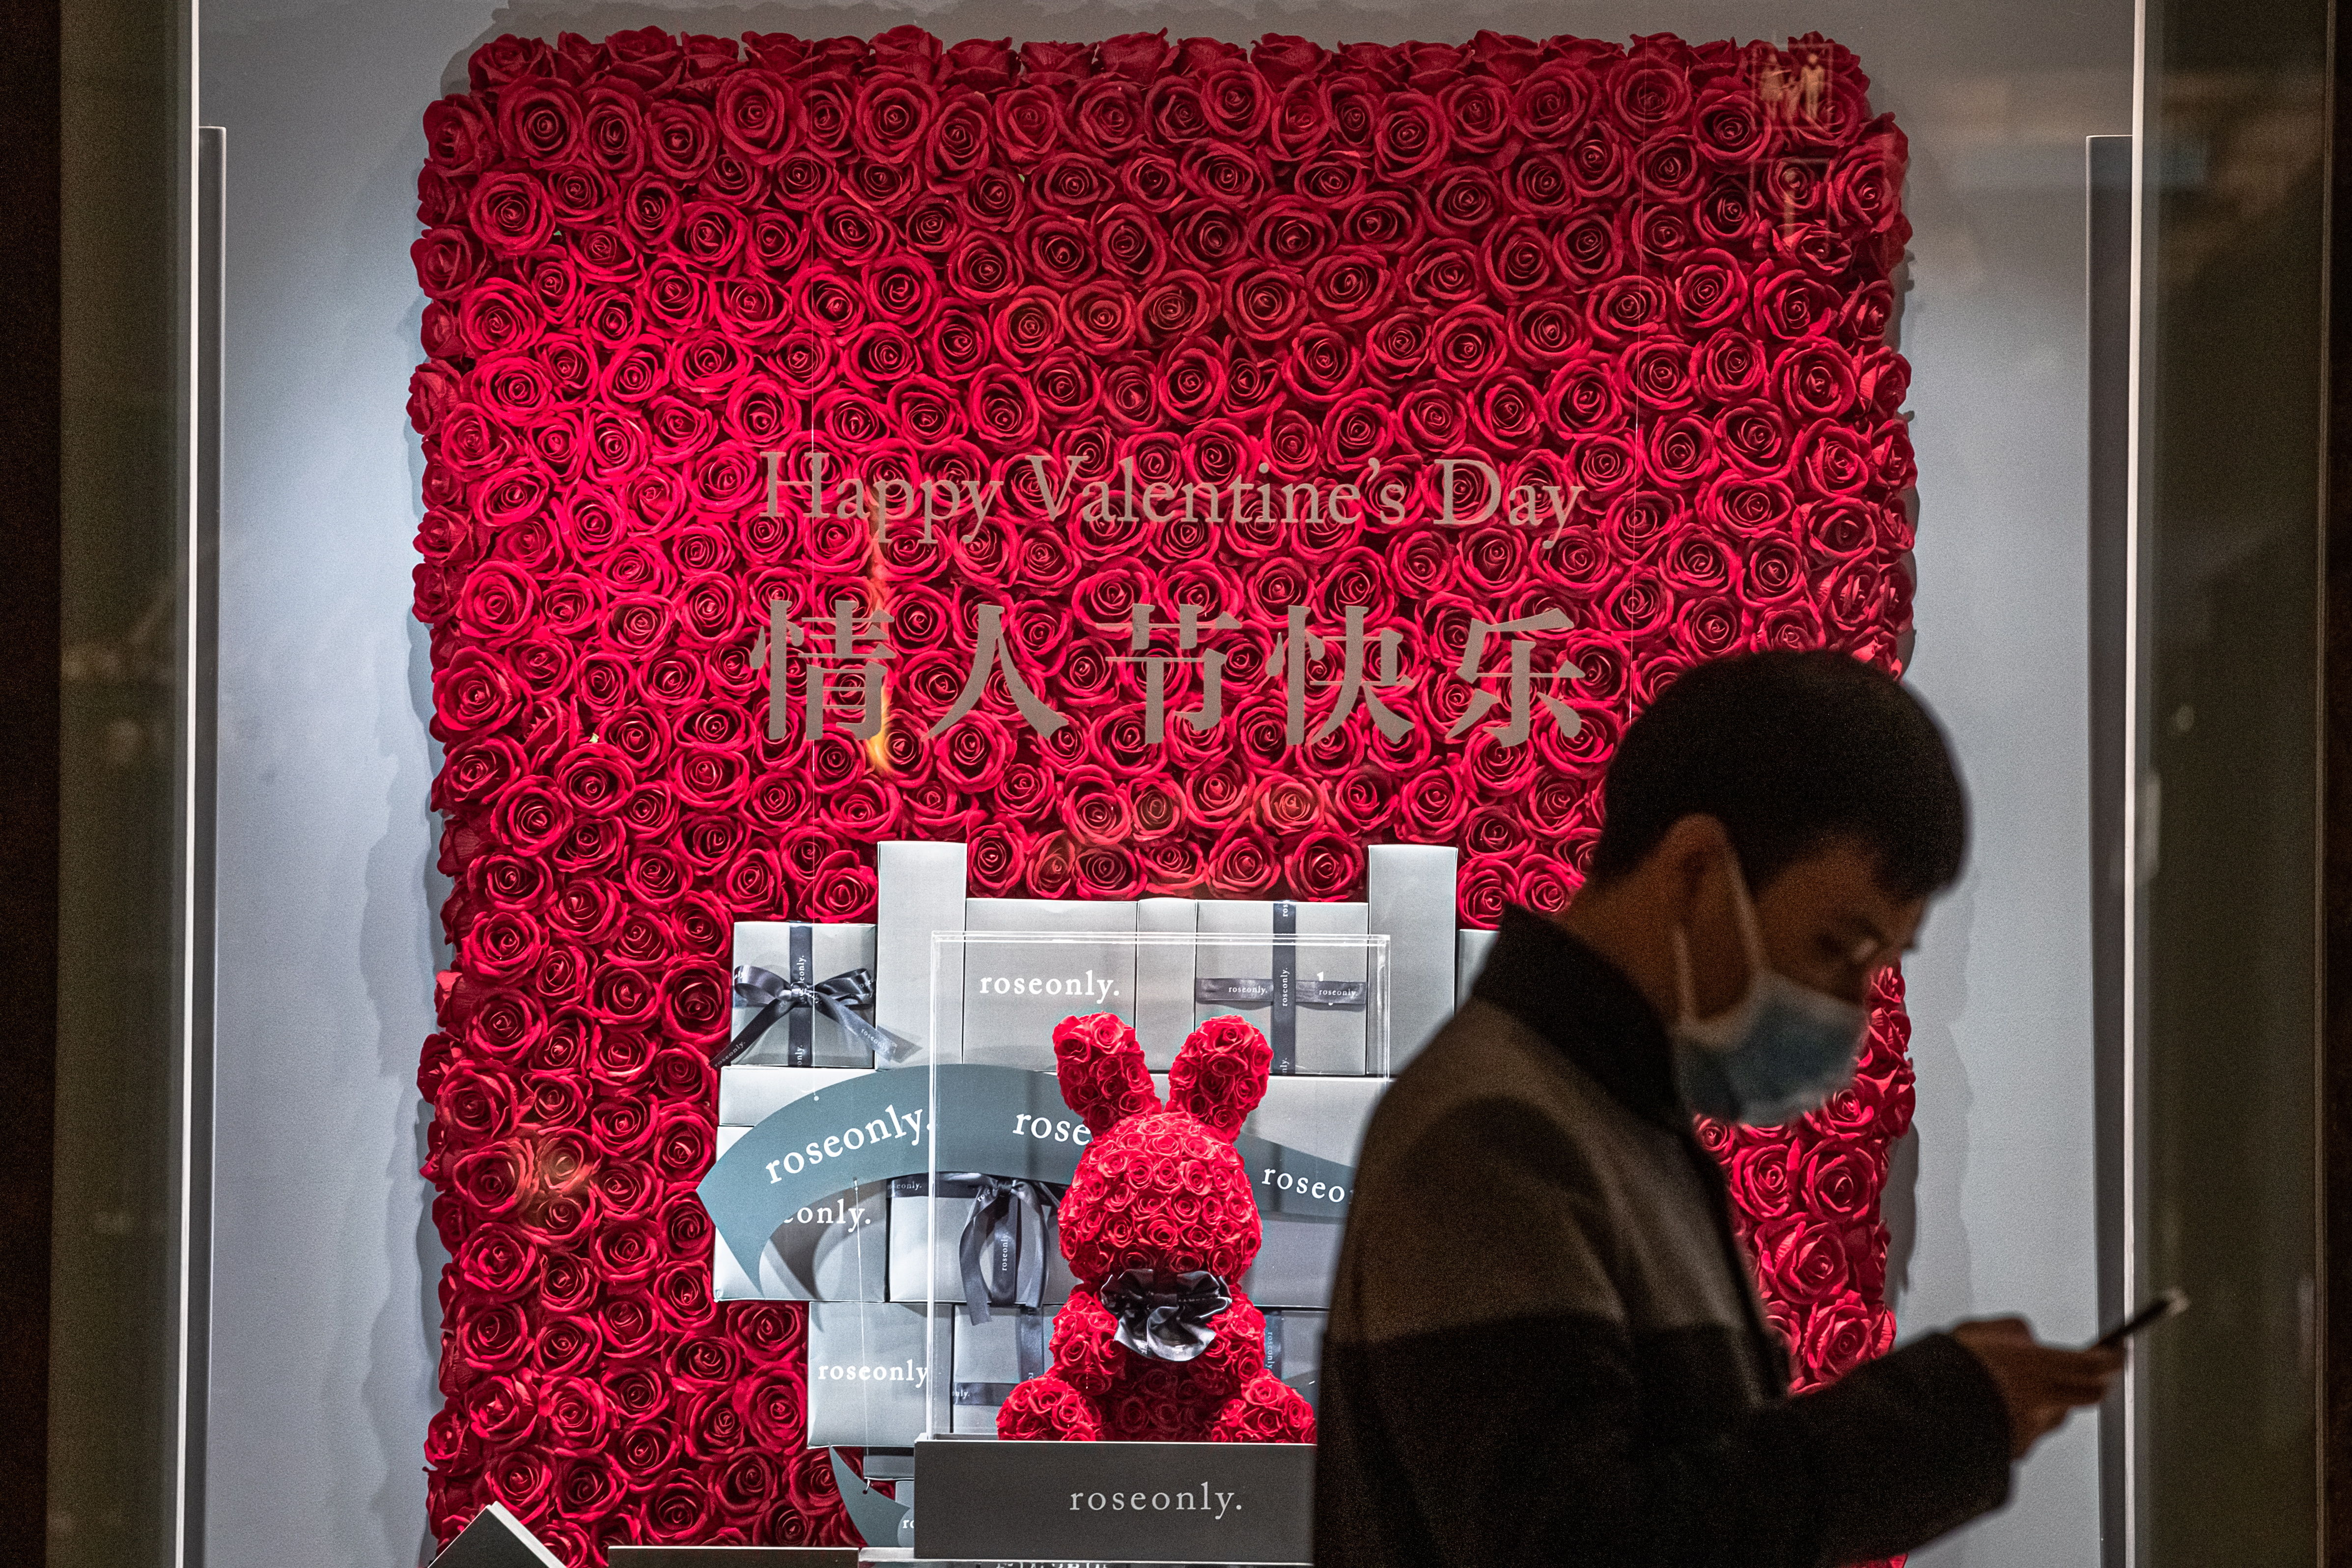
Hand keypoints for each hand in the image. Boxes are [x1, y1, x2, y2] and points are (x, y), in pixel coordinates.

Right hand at [1951, 1317, 2124, 1458]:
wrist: (1930, 1418)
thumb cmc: (1948, 1371)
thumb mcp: (1976, 1333)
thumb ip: (2009, 1332)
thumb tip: (2028, 1336)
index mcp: (2035, 1367)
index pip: (2093, 1364)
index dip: (2111, 1358)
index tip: (2118, 1353)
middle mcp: (2042, 1401)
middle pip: (2088, 1393)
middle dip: (2096, 1382)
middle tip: (2100, 1373)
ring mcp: (2031, 1427)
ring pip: (2057, 1414)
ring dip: (2055, 1403)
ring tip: (2028, 1390)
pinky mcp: (2016, 1448)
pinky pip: (2030, 1431)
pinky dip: (2024, 1420)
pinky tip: (2001, 1410)